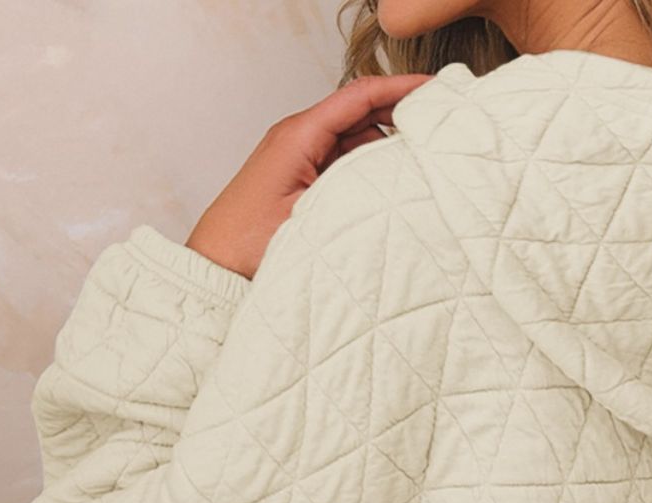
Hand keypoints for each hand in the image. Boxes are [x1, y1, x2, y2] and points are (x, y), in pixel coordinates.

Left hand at [184, 73, 433, 279]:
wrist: (214, 265)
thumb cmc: (247, 242)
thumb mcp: (309, 216)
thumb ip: (352, 191)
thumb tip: (397, 180)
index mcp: (299, 135)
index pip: (358, 96)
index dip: (399, 88)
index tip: (433, 89)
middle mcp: (299, 137)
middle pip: (358, 112)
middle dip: (398, 114)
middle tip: (437, 125)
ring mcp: (299, 156)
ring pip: (352, 137)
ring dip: (383, 145)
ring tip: (419, 158)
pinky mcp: (300, 176)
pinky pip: (341, 160)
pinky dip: (366, 165)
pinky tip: (388, 181)